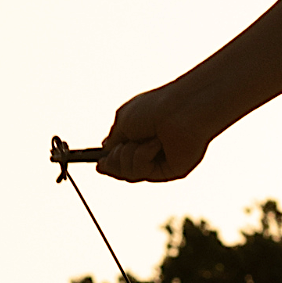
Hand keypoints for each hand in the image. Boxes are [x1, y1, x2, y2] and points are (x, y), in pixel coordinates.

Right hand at [97, 83, 215, 182]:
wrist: (181, 109)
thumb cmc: (155, 108)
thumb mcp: (123, 121)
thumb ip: (113, 140)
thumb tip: (105, 151)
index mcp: (139, 136)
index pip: (119, 157)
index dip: (109, 163)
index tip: (99, 164)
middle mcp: (150, 150)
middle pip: (121, 170)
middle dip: (116, 160)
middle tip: (124, 146)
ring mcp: (161, 161)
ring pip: (130, 174)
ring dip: (130, 156)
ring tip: (145, 139)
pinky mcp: (171, 170)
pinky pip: (145, 173)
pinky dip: (144, 156)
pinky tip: (156, 144)